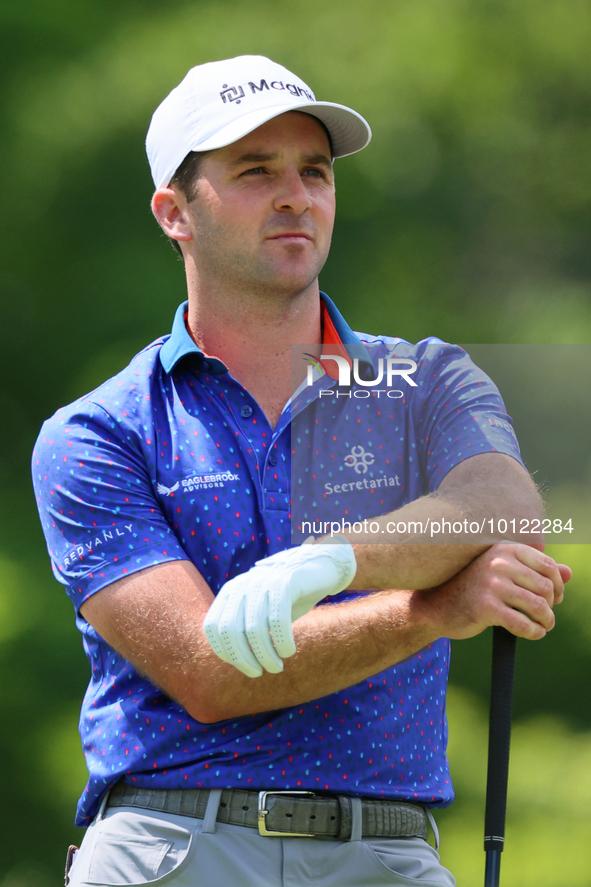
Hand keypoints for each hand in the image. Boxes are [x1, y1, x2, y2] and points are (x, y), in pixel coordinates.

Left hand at [203, 539, 356, 676]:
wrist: (319, 567)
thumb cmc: (287, 597)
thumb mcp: (261, 609)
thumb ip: (244, 627)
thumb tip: (235, 660)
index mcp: (231, 591)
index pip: (212, 627)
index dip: (224, 652)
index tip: (244, 665)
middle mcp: (243, 585)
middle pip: (230, 631)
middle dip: (243, 659)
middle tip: (259, 673)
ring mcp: (263, 582)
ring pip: (254, 630)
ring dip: (265, 656)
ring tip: (277, 667)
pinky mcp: (285, 583)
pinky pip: (278, 621)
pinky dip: (282, 642)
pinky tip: (289, 651)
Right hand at [423, 543, 570, 640]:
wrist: (435, 605)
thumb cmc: (472, 588)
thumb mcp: (503, 574)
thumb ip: (535, 571)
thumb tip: (569, 573)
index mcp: (504, 548)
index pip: (547, 565)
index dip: (558, 585)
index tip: (555, 599)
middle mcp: (498, 562)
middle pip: (546, 586)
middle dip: (551, 605)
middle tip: (546, 616)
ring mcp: (491, 584)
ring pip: (538, 606)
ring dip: (547, 621)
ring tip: (543, 626)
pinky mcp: (486, 607)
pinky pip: (523, 624)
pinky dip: (534, 632)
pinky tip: (534, 633)